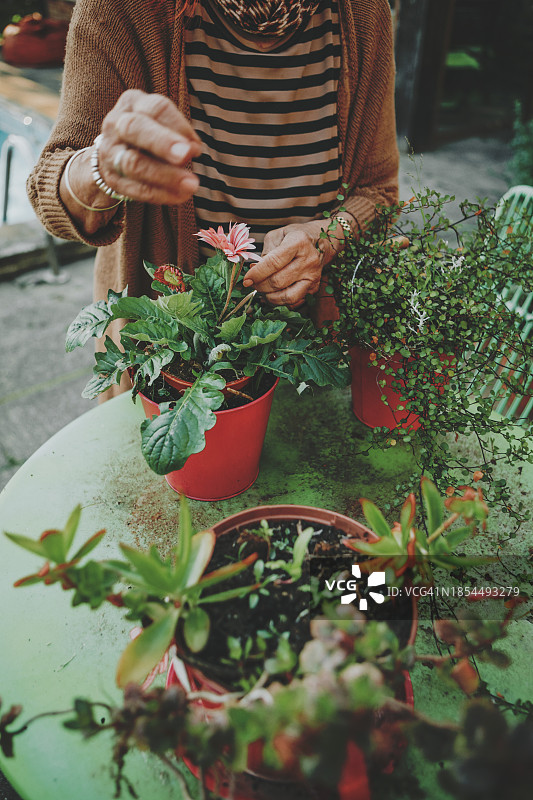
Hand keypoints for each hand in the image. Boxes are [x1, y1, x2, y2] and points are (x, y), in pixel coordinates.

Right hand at [96, 89, 201, 204]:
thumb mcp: (162, 124)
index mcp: (132, 103)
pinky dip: (160, 194)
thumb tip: (194, 149)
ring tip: (191, 184)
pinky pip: (136, 188)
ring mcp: (110, 151)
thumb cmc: (149, 136)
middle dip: (162, 142)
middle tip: (186, 155)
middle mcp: (116, 123)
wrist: (114, 156)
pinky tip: (180, 196)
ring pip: (133, 162)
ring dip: (165, 175)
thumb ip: (178, 134)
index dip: (179, 126)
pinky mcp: (112, 178)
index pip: (156, 108)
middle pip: (135, 128)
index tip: (197, 147)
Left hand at [242, 220, 341, 307]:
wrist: (318, 242)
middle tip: (252, 284)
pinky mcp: (314, 288)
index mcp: (298, 242)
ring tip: (262, 290)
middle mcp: (309, 260)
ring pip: (287, 296)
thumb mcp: (276, 236)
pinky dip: (280, 301)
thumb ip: (265, 253)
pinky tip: (273, 294)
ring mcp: (313, 276)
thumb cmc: (292, 238)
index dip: (257, 273)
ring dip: (269, 297)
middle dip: (260, 286)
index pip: (274, 262)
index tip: (246, 279)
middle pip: (279, 282)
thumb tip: (254, 270)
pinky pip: (293, 302)